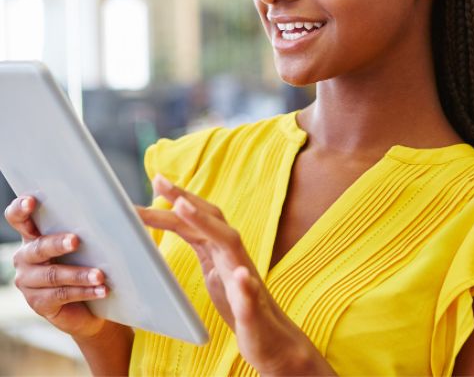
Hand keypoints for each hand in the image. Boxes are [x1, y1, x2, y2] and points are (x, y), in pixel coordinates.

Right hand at [4, 195, 108, 338]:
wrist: (87, 304)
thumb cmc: (86, 260)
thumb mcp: (86, 240)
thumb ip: (92, 224)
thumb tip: (125, 211)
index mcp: (33, 235)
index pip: (18, 218)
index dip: (20, 208)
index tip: (32, 201)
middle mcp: (25, 257)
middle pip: (38, 248)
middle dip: (57, 244)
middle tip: (76, 241)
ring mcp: (29, 282)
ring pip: (53, 275)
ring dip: (79, 274)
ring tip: (100, 275)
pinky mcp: (39, 303)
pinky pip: (61, 295)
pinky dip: (84, 291)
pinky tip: (100, 290)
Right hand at [137, 175, 334, 375]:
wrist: (271, 340)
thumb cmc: (263, 333)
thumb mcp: (254, 321)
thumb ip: (248, 299)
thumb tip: (242, 275)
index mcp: (239, 262)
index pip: (219, 232)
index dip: (199, 218)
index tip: (179, 203)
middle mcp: (231, 251)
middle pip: (206, 216)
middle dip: (182, 196)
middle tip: (157, 179)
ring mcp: (223, 253)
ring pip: (198, 221)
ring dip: (178, 203)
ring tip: (157, 186)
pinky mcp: (215, 260)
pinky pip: (195, 233)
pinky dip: (180, 221)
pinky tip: (166, 215)